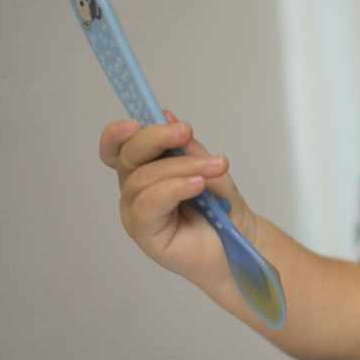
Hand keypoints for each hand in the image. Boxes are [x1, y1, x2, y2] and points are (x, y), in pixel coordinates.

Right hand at [98, 110, 257, 295]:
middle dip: (156, 138)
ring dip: (181, 166)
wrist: (240, 244)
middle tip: (185, 131)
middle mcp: (136, 189)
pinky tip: (197, 184)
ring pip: (144, 178)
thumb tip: (167, 116)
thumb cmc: (223, 209)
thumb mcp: (211, 169)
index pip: (119, 147)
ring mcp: (137, 211)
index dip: (118, 133)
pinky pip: (149, 204)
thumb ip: (189, 148)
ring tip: (215, 167)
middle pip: (129, 156)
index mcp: (146, 169)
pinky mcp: (144, 233)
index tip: (137, 118)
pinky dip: (174, 188)